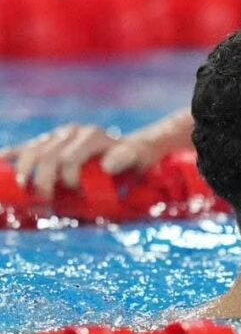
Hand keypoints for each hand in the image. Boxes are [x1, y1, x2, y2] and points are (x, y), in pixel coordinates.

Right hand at [0, 124, 159, 198]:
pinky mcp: (48, 141)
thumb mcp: (134, 159)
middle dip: (44, 181)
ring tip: (26, 190)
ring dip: (26, 172)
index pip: (69, 159)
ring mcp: (58, 135)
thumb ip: (124, 158)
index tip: (76, 194)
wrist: (131, 150)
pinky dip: (12, 155)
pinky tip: (2, 162)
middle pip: (47, 157)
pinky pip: (25, 147)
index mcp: (92, 136)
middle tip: (47, 202)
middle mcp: (73, 132)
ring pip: (33, 151)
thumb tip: (106, 166)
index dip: (68, 179)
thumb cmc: (132, 161)